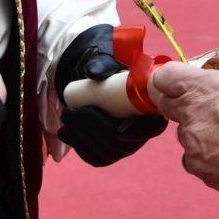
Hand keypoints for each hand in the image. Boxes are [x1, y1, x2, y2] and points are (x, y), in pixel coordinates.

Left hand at [55, 25, 165, 166]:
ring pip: (107, 152)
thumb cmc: (106, 70)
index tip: (119, 130)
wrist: (92, 81)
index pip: (153, 127)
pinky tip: (65, 132)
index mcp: (150, 107)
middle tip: (71, 112)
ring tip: (66, 116)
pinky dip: (78, 146)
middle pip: (123, 143)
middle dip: (95, 130)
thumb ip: (101, 64)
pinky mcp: (108, 153)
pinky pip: (95, 157)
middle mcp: (141, 131)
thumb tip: (92, 73)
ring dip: (82, 136)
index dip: (139, 132)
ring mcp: (125, 145)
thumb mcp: (106, 61)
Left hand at [148, 65, 218, 201]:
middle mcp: (188, 113)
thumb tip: (214, 89)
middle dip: (178, 106)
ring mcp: (190, 142)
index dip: (167, 81)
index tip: (174, 85)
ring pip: (185, 135)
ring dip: (200, 136)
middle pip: (165, 105)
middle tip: (199, 110)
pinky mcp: (196, 167)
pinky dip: (207, 159)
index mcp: (200, 87)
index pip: (162, 77)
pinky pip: (194, 160)